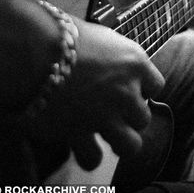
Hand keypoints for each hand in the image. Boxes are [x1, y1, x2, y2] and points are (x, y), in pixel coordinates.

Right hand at [26, 18, 164, 170]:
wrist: (38, 50)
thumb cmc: (65, 34)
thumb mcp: (101, 35)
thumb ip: (113, 53)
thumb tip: (109, 56)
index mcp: (134, 63)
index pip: (156, 86)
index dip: (143, 90)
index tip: (131, 89)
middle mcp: (126, 92)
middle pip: (143, 118)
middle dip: (129, 117)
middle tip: (113, 111)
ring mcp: (105, 116)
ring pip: (131, 145)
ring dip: (119, 140)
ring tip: (105, 133)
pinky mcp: (80, 134)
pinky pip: (94, 158)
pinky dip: (88, 155)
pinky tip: (81, 145)